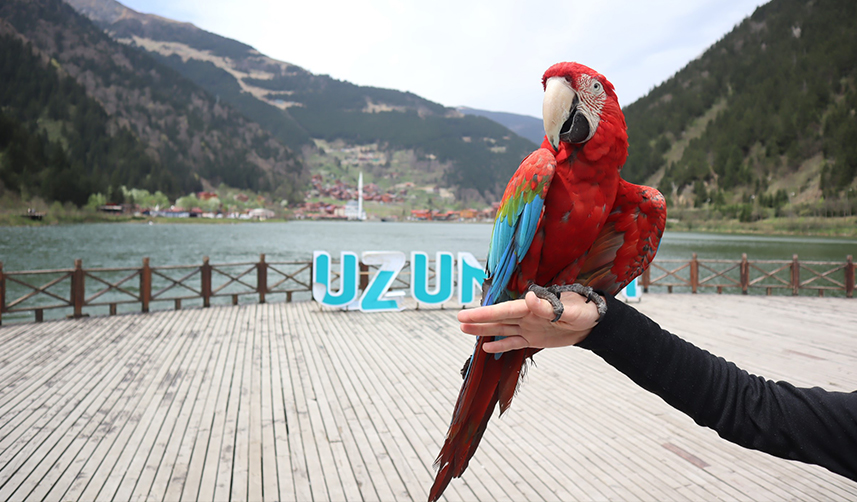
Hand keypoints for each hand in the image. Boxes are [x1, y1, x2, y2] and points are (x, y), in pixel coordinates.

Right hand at [458, 291, 600, 352]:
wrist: (594, 323)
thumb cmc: (584, 311)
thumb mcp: (570, 309)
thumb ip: (548, 307)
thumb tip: (530, 297)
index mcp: (532, 307)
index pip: (504, 310)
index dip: (485, 313)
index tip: (467, 314)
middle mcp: (527, 316)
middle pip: (499, 318)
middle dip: (479, 319)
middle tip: (459, 319)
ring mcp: (529, 327)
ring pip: (502, 329)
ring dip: (485, 330)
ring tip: (465, 329)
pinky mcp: (534, 338)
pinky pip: (515, 342)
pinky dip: (502, 344)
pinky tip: (488, 347)